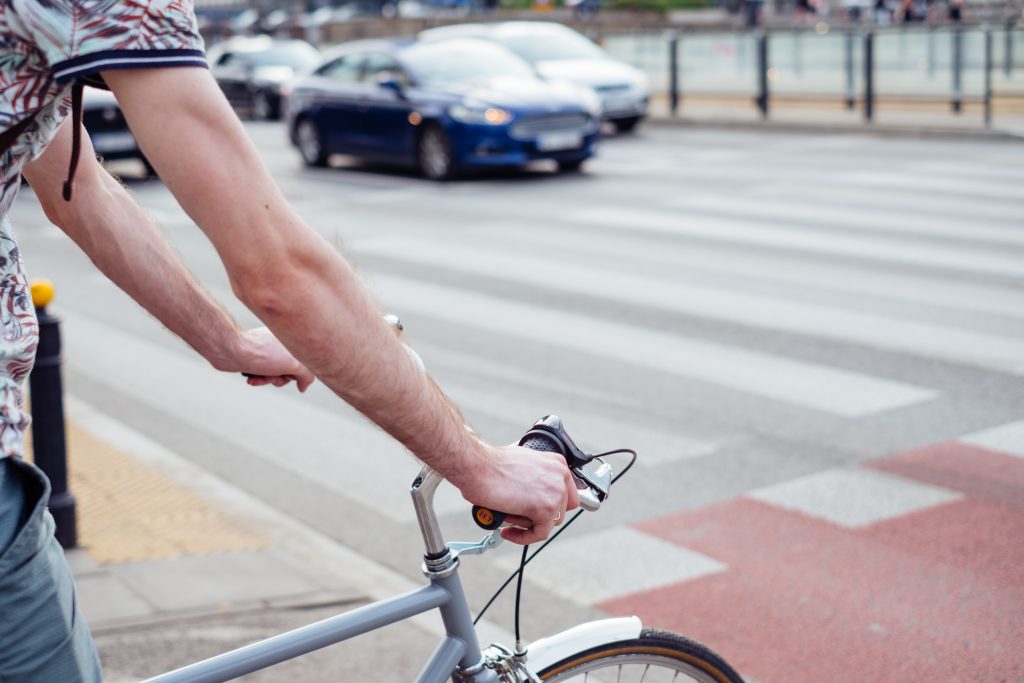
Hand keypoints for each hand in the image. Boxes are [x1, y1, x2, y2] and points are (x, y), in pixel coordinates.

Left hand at [234, 327, 314, 391]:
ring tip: (259, 377)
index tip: (289, 373)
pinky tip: (251, 378)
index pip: (305, 361)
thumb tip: (303, 386)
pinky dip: (258, 378)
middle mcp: (281, 343)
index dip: (298, 372)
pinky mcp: (255, 356)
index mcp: (292, 339)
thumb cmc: (263, 354)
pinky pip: (262, 372)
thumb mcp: (294, 364)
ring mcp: (267, 349)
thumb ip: (307, 375)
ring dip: (268, 380)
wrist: (231, 351)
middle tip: (273, 375)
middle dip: (281, 377)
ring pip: (275, 373)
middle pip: (290, 369)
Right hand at [453, 443, 580, 544]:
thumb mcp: (522, 465)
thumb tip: (534, 495)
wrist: (476, 465)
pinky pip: (539, 534)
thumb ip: (536, 478)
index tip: (535, 513)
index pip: (566, 494)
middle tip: (517, 516)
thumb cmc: (490, 464)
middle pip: (559, 510)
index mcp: (556, 463)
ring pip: (549, 523)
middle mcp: (560, 475)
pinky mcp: (545, 509)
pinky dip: (523, 537)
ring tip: (506, 515)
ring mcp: (555, 492)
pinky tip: (507, 532)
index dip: (550, 507)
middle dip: (537, 516)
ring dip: (527, 524)